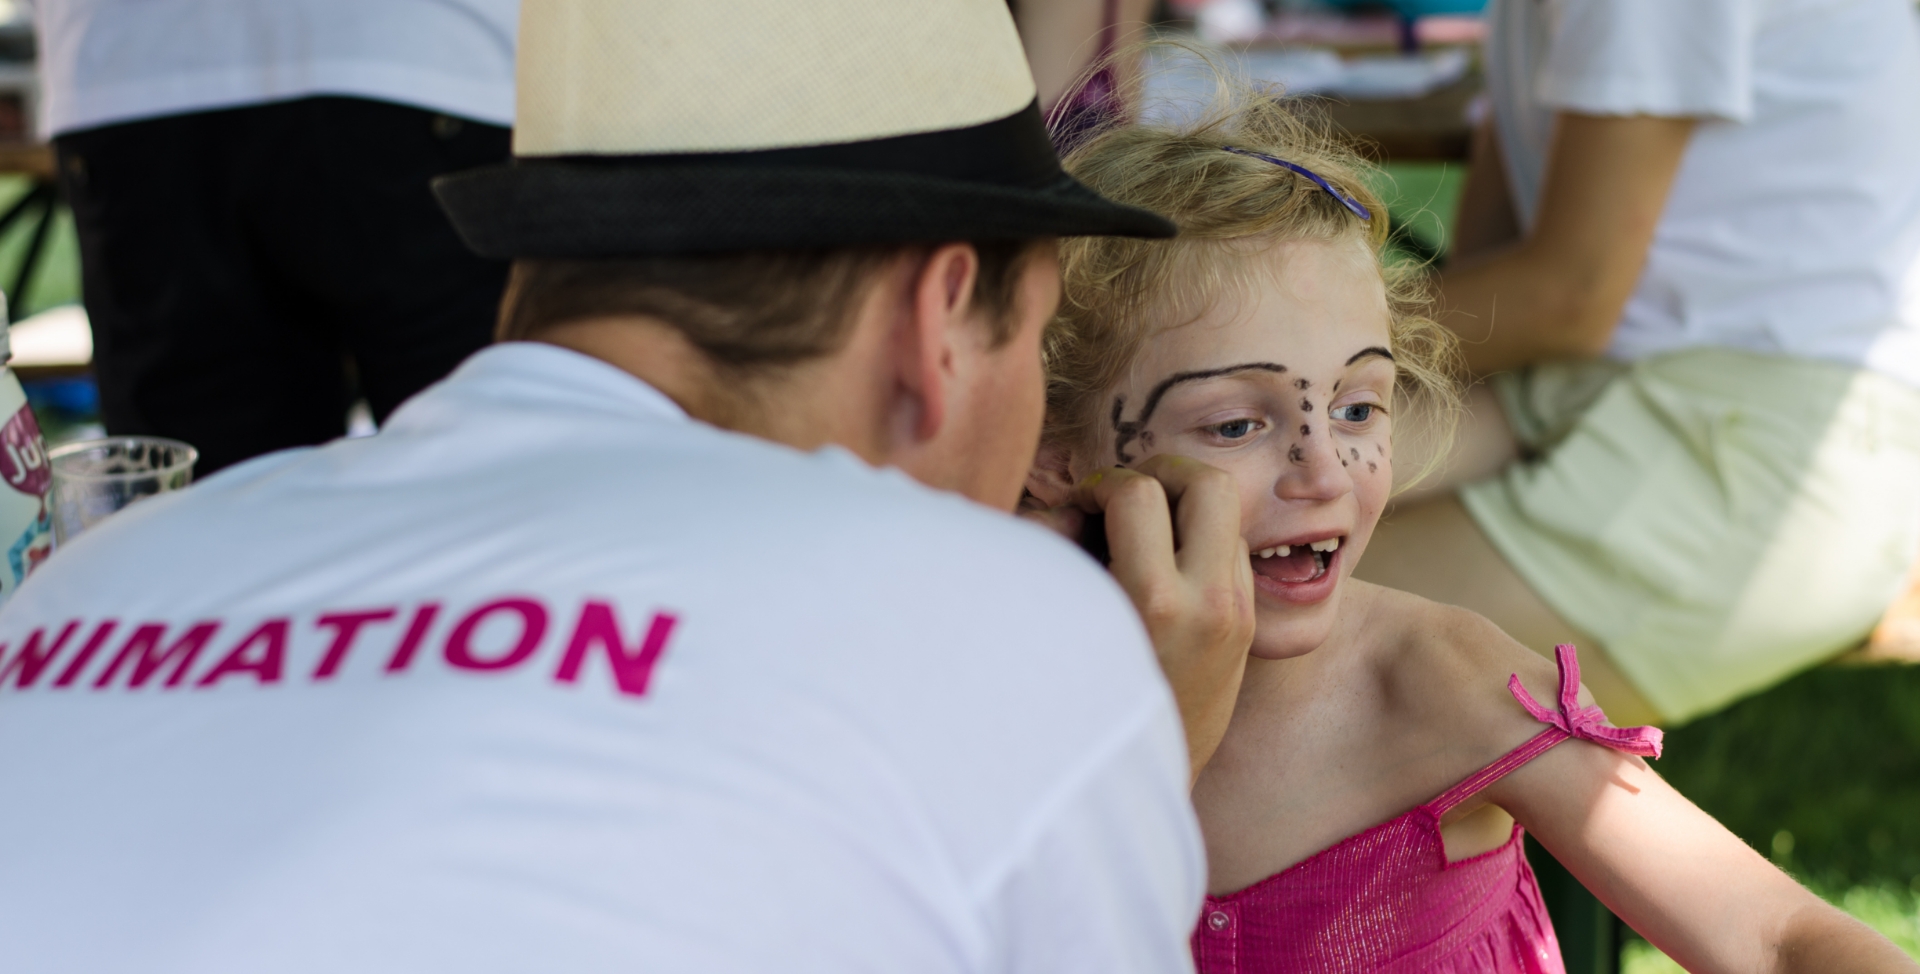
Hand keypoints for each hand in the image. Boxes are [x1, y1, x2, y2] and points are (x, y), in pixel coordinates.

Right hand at [1072, 456, 1255, 785]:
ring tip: (1143, 528)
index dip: (1101, 486)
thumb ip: (1064, 555)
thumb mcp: (1072, 623)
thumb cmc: (1087, 701)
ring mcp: (1238, 612)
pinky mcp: (1249, 624)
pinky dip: (1197, 541)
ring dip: (1182, 505)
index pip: (1137, 493)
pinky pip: (1231, 550)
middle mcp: (1211, 603)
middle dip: (1163, 473)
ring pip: (1227, 511)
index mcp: (1157, 602)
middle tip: (1127, 496)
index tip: (1080, 508)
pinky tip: (1163, 566)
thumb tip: (1071, 508)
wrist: (1148, 777)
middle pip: (1208, 483)